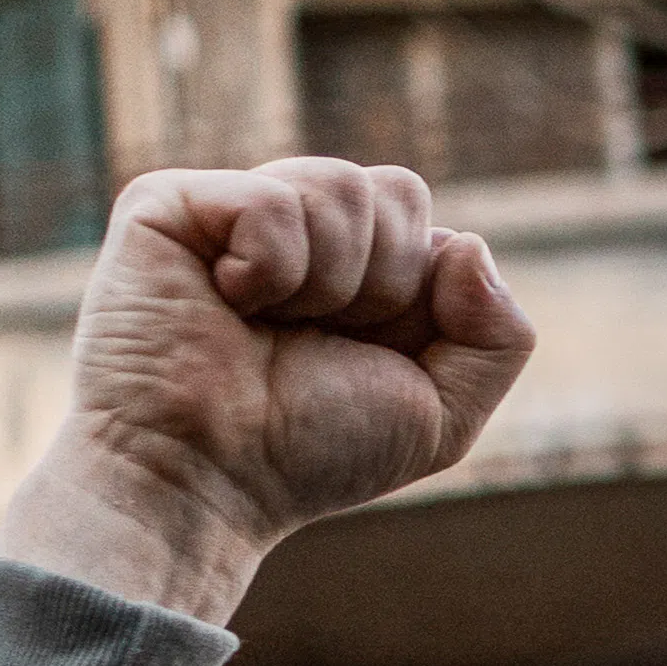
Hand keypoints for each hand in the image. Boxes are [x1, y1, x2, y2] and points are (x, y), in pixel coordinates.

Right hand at [0, 161, 537, 623]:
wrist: (203, 479)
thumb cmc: (307, 454)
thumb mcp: (442, 413)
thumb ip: (498, 336)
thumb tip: (468, 241)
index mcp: (353, 265)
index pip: (424, 220)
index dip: (417, 293)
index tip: (361, 352)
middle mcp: (293, 229)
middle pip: (397, 190)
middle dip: (381, 284)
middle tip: (312, 338)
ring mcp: (229, 210)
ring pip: (343, 186)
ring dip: (327, 282)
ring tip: (267, 326)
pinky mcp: (168, 205)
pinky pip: (270, 199)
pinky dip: (268, 267)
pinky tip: (226, 302)